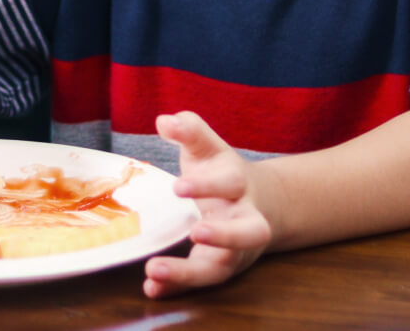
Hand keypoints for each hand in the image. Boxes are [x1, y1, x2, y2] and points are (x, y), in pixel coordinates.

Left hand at [143, 111, 273, 297]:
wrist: (258, 205)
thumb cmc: (221, 173)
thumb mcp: (208, 148)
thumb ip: (190, 131)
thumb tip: (166, 120)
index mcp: (239, 185)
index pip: (230, 182)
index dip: (207, 184)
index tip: (178, 187)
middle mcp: (245, 219)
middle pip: (249, 232)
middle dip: (226, 235)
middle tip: (196, 232)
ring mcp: (235, 250)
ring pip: (223, 266)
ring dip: (189, 272)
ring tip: (154, 271)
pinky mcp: (218, 268)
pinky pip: (200, 281)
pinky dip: (177, 287)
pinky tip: (151, 289)